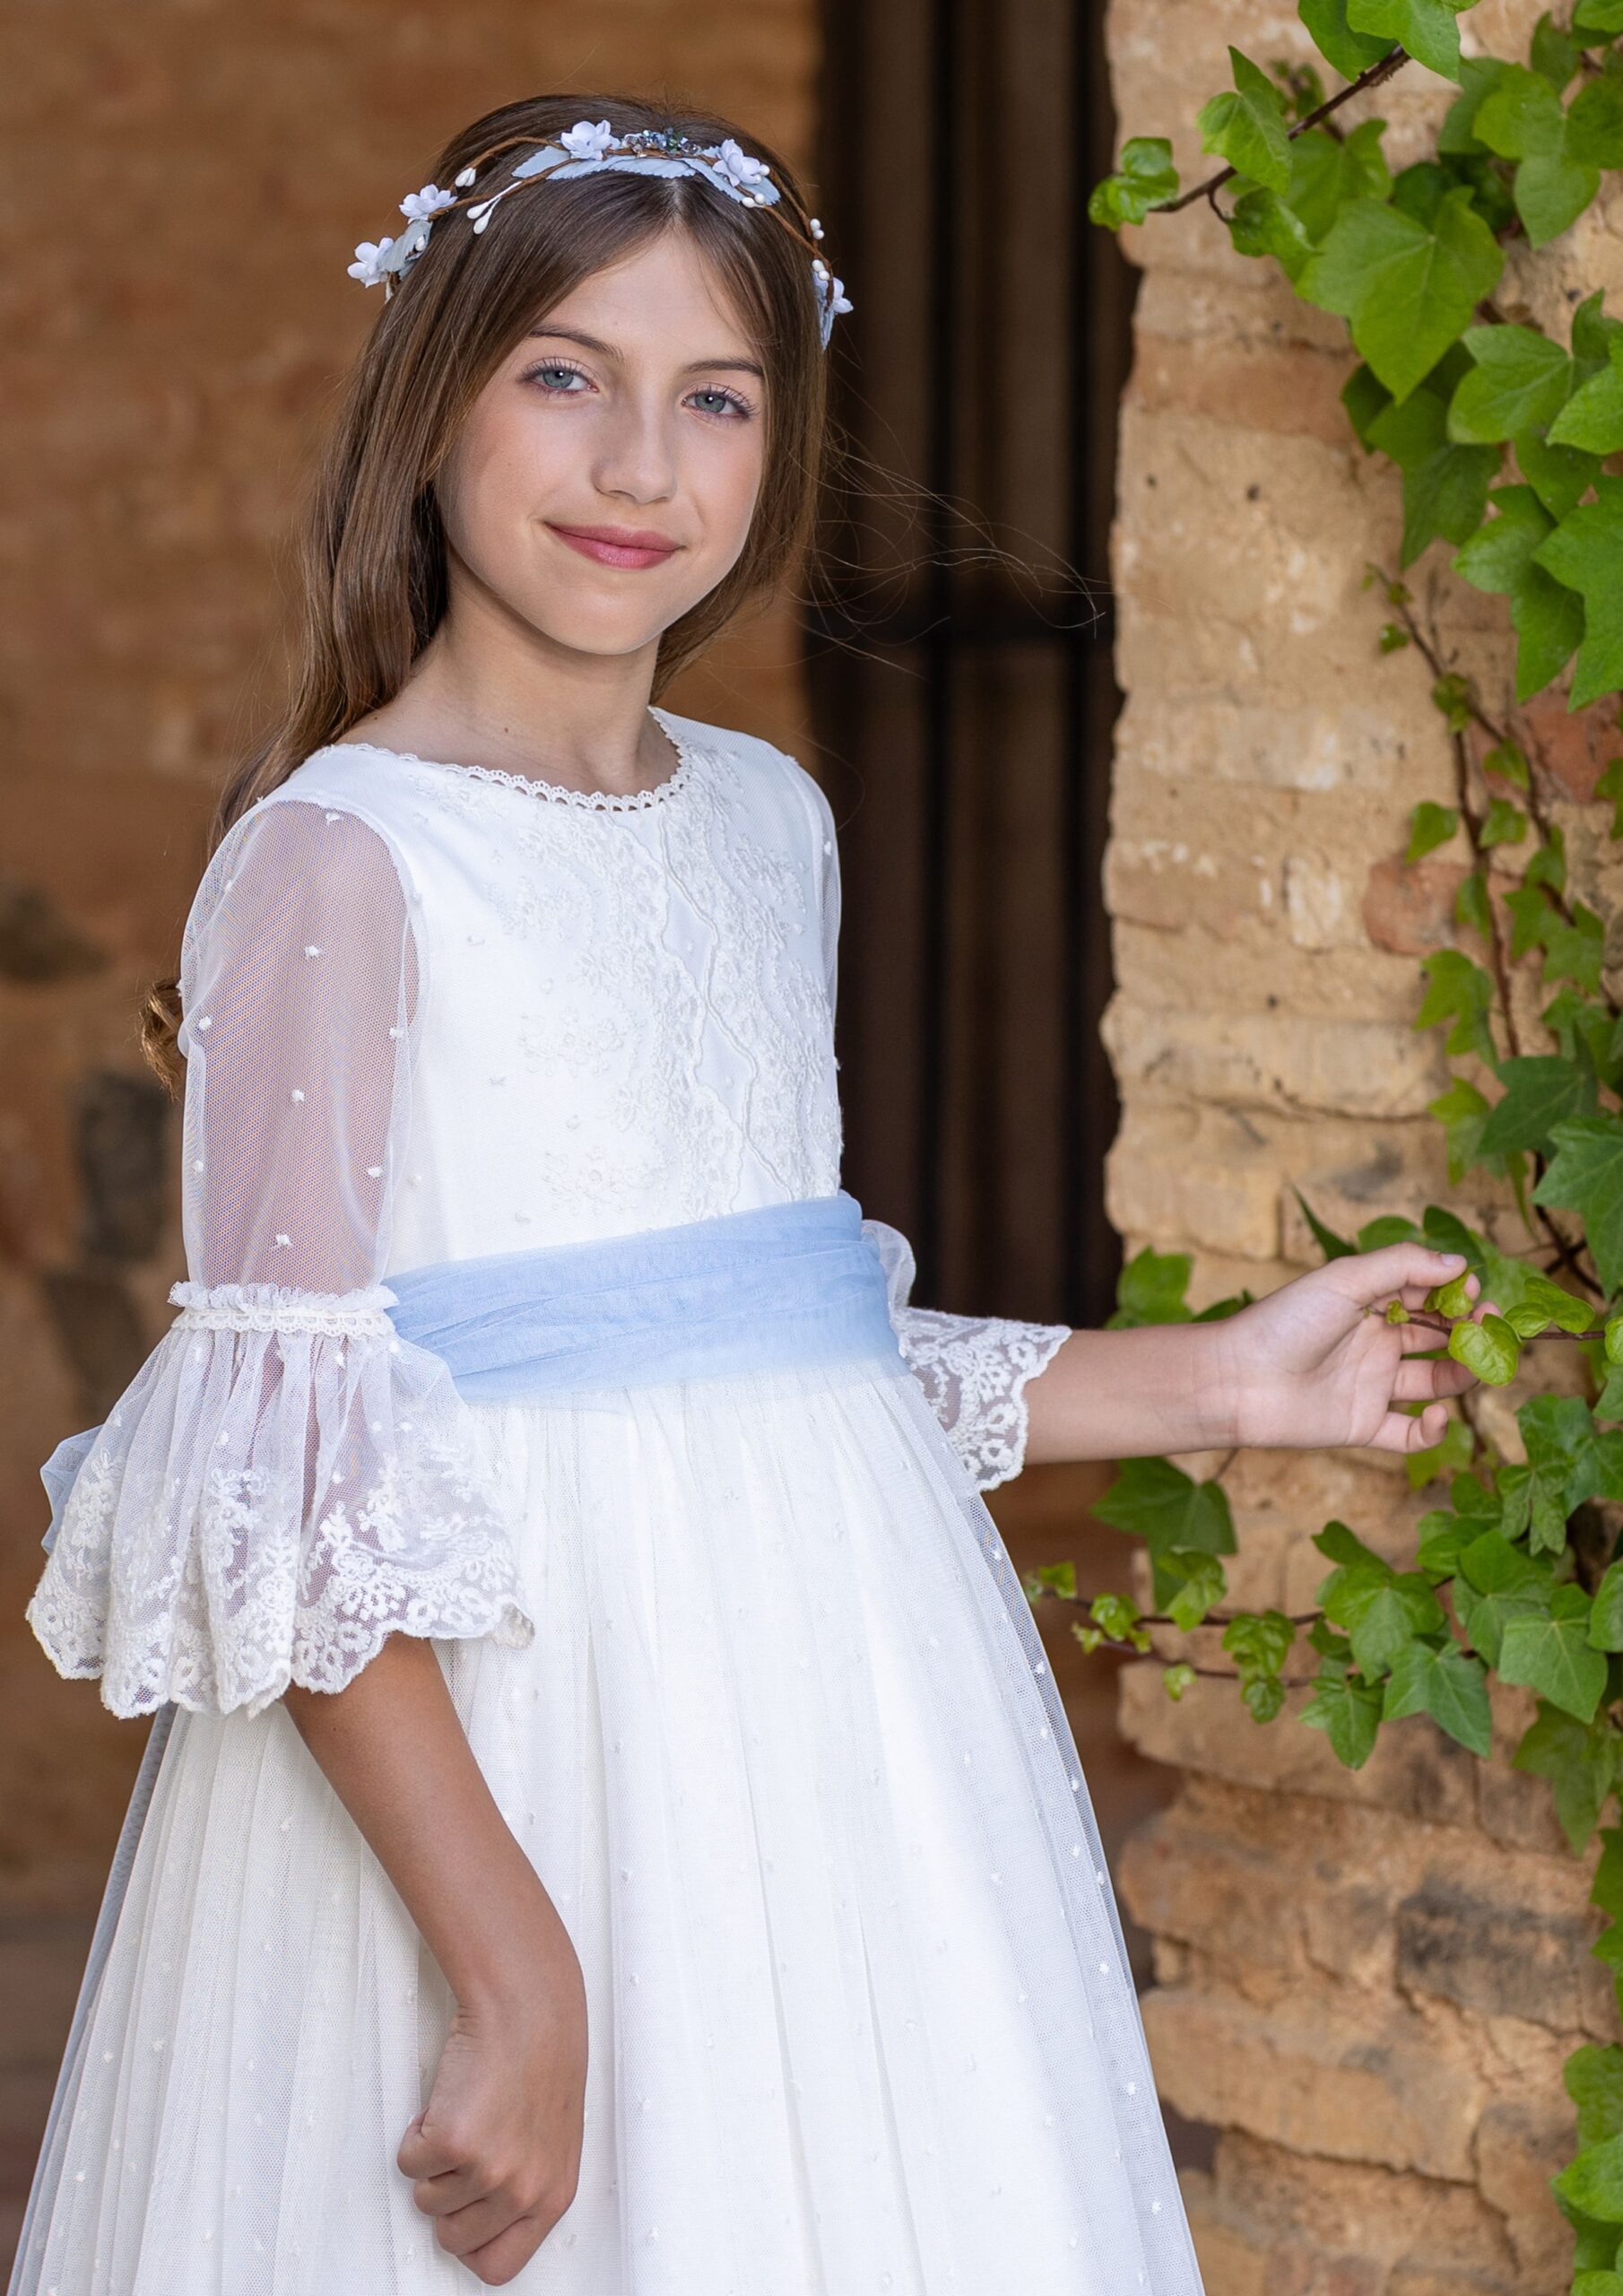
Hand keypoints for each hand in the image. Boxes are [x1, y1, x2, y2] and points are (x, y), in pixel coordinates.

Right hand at [398, 1911, 588, 2284]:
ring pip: (425, 2200)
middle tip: (461, 2153)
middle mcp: (522, 2192)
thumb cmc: (539, 2061)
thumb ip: (524, 2186)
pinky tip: (449, 2097)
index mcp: (552, 2197)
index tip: (461, 2217)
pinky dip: (416, 2131)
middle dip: (445, 2199)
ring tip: (464, 2113)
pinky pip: (407, 2161)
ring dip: (432, 2160)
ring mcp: (487, 2170)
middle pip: (452, 2240)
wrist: (527, 2007)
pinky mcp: (451, 2142)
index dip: (470, 2245)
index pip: (498, 2267)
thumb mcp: (551, 2140)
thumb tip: (483, 2225)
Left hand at [1212, 1243, 1498, 1454]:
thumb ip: (1402, 1267)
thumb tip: (1459, 1264)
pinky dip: (1434, 1430)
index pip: (1427, 1296)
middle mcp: (1375, 1344)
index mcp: (1369, 1305)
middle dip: (1471, 1331)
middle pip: (1439, 1338)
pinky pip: (1411, 1434)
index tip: (1471, 1289)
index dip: (1454, 1293)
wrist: (1238, 1379)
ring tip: (1480, 1363)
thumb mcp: (1344, 1280)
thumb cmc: (1285, 1322)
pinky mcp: (1364, 1425)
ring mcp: (1372, 1385)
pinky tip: (1441, 1412)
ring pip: (1436, 1382)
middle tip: (1492, 1324)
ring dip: (1464, 1373)